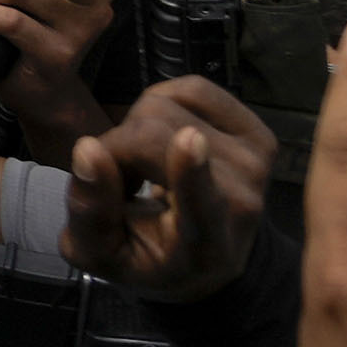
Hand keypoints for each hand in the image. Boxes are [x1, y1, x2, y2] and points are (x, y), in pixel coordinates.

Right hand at [60, 77, 273, 298]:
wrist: (210, 258)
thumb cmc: (149, 258)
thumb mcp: (100, 255)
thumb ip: (89, 212)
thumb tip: (87, 149)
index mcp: (204, 247)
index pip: (200, 205)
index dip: (191, 171)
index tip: (190, 141)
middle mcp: (242, 204)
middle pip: (156, 138)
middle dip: (118, 147)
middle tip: (121, 179)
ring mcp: (256, 164)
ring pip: (165, 106)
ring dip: (137, 127)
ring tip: (145, 165)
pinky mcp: (259, 132)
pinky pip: (191, 89)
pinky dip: (162, 103)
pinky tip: (164, 137)